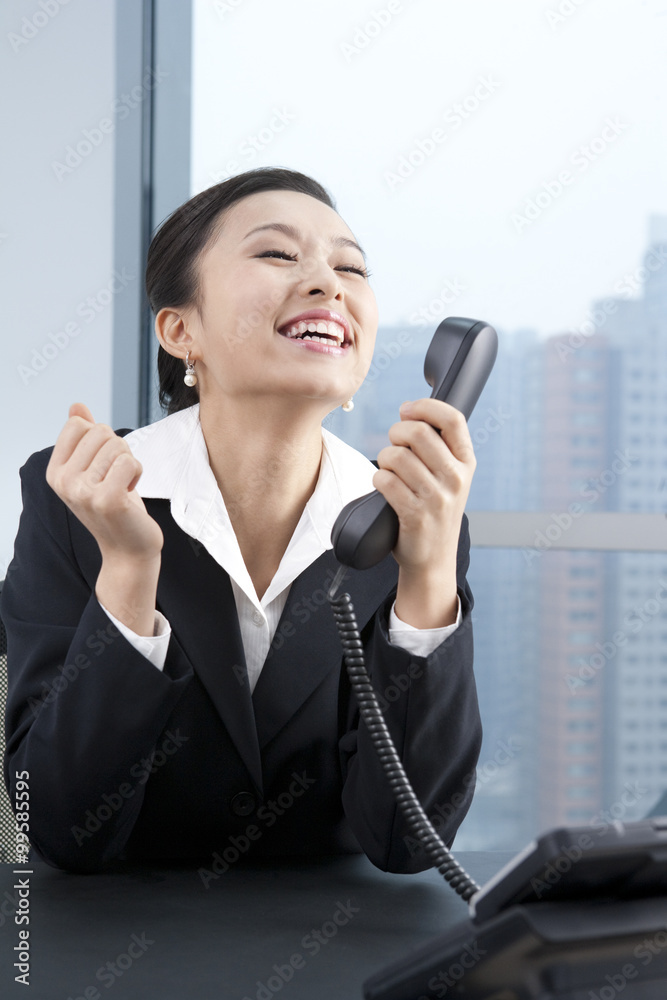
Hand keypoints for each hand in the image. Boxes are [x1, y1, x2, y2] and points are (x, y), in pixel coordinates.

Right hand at [46, 403, 163, 563]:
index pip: (78, 424)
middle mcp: (64, 482)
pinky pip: (129, 461)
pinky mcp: (108, 499)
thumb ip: (83, 437)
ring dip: (129, 463)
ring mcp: (83, 491)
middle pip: (100, 431)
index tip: (103, 465)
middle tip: (116, 478)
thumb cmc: (114, 504)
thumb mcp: (93, 468)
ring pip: (117, 444)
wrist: (128, 549)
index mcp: (55, 472)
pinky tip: (130, 492)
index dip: (100, 439)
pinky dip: (138, 472)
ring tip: (123, 487)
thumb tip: (76, 406)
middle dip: (117, 450)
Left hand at [372, 397, 475, 576]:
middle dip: (395, 432)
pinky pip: (385, 480)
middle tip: (393, 445)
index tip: (407, 410)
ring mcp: (437, 497)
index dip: (425, 406)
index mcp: (466, 462)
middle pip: (418, 432)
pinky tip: (385, 487)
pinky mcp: (415, 514)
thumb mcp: (451, 478)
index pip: (452, 419)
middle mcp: (456, 478)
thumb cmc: (435, 511)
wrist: (433, 558)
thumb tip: (410, 411)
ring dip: (384, 459)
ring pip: (397, 456)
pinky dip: (378, 479)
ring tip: (389, 469)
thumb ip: (439, 447)